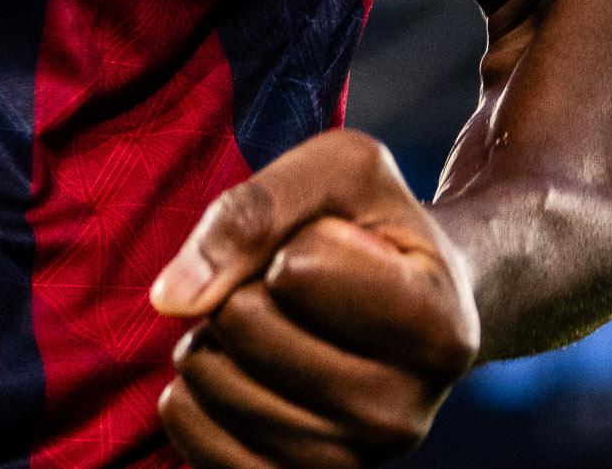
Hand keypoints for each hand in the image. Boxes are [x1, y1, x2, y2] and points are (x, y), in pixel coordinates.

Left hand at [149, 129, 482, 465]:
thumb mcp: (338, 171)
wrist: (411, 301)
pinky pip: (202, 450)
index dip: (293, 238)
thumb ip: (253, 212)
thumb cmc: (371, 224)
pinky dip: (191, 400)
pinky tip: (228, 370)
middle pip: (246, 326)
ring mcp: (354, 461)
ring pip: (217, 385)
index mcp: (439, 328)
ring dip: (214, 337)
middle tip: (287, 286)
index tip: (335, 243)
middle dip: (243, 285)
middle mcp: (404, 414)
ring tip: (267, 325)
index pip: (298, 271)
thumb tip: (172, 297)